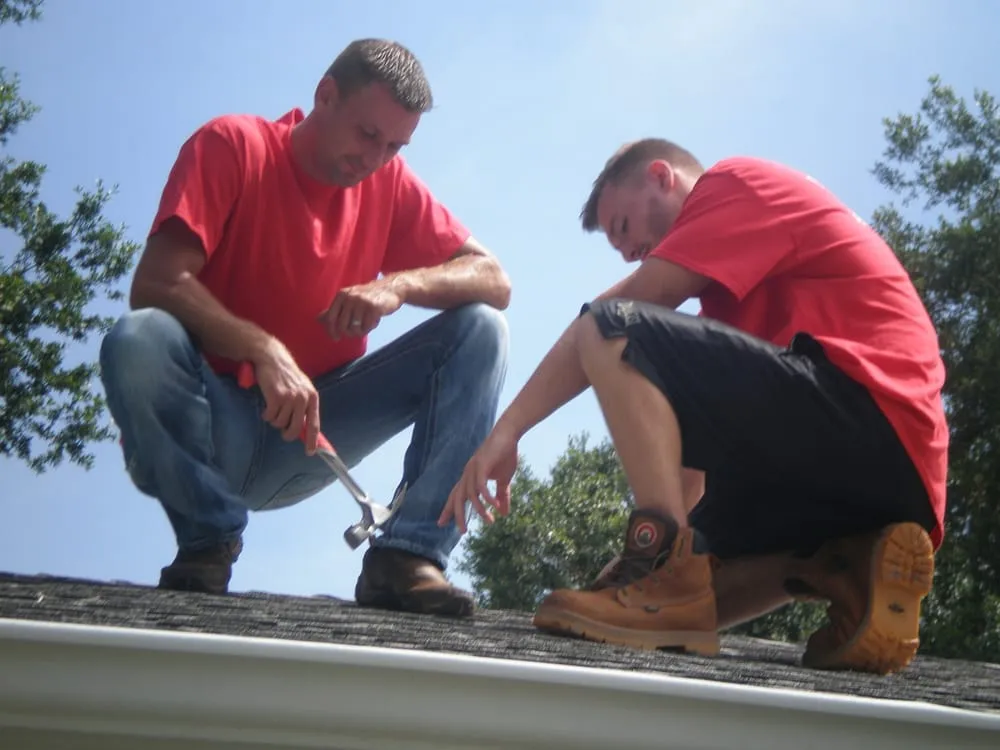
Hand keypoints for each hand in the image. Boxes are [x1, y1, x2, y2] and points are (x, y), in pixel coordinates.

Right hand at [251, 339, 320, 453]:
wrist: (273, 358)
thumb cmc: (286, 376)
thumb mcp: (301, 389)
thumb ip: (304, 407)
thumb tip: (304, 429)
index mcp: (312, 397)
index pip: (314, 424)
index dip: (312, 440)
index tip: (310, 452)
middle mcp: (303, 398)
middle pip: (296, 428)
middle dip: (288, 434)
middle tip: (283, 432)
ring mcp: (290, 398)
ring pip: (280, 423)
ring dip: (275, 420)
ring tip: (274, 409)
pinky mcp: (276, 397)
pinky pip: (270, 417)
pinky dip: (266, 415)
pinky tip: (267, 407)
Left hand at [320, 277, 404, 340]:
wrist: (392, 289)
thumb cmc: (369, 296)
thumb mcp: (350, 300)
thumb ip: (335, 310)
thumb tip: (317, 319)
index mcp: (342, 295)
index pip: (330, 317)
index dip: (331, 330)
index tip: (335, 338)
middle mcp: (350, 297)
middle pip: (342, 326)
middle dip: (349, 333)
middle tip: (357, 331)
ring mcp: (362, 302)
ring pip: (354, 328)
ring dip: (361, 331)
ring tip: (366, 324)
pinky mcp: (373, 308)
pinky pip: (366, 327)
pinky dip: (369, 328)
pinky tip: (373, 321)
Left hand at [438, 423, 518, 533]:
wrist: (509, 434)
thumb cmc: (505, 455)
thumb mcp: (505, 479)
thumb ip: (502, 496)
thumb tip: (504, 514)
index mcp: (470, 477)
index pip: (456, 496)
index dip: (448, 509)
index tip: (441, 523)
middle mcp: (468, 474)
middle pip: (458, 498)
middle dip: (458, 515)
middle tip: (462, 531)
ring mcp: (473, 469)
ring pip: (470, 494)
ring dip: (479, 509)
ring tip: (489, 521)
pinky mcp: (482, 465)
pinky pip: (481, 485)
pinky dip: (486, 497)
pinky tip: (494, 506)